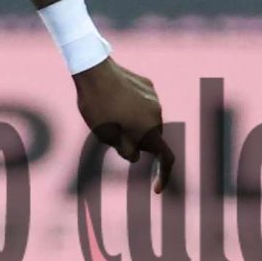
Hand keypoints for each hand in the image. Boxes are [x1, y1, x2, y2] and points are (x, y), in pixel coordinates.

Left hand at [75, 58, 176, 192]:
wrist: (95, 71)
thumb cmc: (98, 108)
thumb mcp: (106, 137)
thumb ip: (125, 150)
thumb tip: (137, 155)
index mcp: (150, 131)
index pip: (166, 158)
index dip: (163, 176)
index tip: (155, 189)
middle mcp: (157, 115)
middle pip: (151, 138)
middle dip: (137, 142)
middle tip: (111, 136)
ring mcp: (154, 98)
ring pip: (146, 120)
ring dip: (133, 124)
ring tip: (107, 113)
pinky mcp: (147, 85)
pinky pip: (142, 103)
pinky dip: (132, 107)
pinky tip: (113, 99)